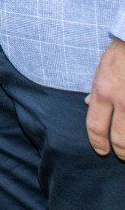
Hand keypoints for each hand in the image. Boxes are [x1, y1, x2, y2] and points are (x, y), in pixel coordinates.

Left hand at [87, 38, 124, 155]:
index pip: (95, 127)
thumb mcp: (101, 69)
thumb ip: (96, 90)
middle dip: (120, 152)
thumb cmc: (120, 54)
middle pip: (120, 139)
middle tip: (121, 155)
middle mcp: (122, 101)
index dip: (97, 143)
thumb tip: (88, 104)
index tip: (101, 150)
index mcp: (103, 92)